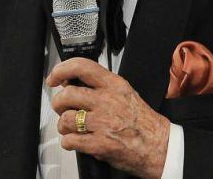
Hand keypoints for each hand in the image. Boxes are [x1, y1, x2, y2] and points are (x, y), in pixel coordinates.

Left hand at [46, 58, 170, 178]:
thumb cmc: (142, 121)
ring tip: (71, 128)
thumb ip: (100, 86)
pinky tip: (76, 141)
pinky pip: (70, 140)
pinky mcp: (99, 143)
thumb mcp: (125, 92)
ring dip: (63, 125)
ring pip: (66, 119)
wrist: (158, 145)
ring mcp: (103, 122)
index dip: (61, 70)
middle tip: (63, 108)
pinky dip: (68, 142)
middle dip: (59, 104)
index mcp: (113, 85)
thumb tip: (71, 81)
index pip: (81, 67)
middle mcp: (107, 101)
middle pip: (67, 95)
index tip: (54, 78)